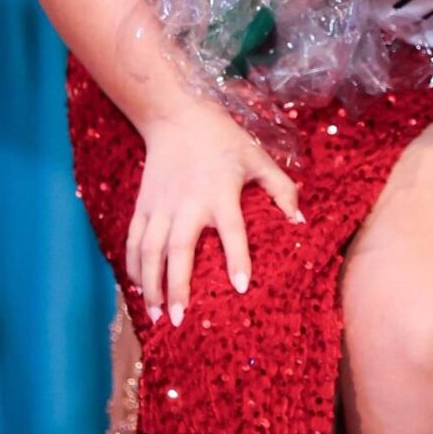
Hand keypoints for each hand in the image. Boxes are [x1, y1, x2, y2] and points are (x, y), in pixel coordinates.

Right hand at [128, 100, 301, 326]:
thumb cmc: (224, 140)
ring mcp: (160, 205)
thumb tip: (299, 222)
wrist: (177, 115)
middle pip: (178, 248)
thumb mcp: (258, 158)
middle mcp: (188, 202)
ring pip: (149, 249)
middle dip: (177, 285)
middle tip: (178, 318)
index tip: (241, 288)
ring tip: (154, 314)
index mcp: (220, 192)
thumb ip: (281, 188)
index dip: (237, 258)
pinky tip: (137, 287)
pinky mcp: (142, 204)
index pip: (232, 230)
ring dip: (150, 282)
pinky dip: (132, 264)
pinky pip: (133, 239)